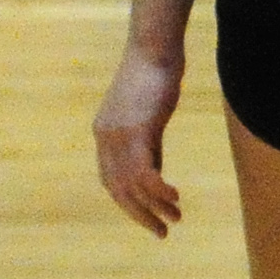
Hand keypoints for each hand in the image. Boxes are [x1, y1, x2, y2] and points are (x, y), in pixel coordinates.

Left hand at [93, 43, 185, 235]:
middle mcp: (105, 138)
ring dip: (154, 207)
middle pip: (118, 189)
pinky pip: (145, 171)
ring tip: (174, 220)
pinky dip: (159, 190)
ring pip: (132, 185)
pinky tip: (175, 198)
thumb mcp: (148, 114)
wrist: (154, 46)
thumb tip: (154, 175)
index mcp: (104, 134)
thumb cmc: (155, 74)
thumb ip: (148, 144)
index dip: (128, 203)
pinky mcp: (138, 130)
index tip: (148, 217)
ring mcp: (119, 135)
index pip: (110, 180)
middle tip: (161, 231)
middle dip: (140, 214)